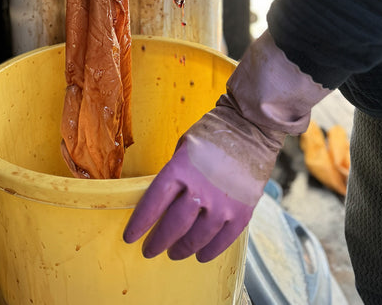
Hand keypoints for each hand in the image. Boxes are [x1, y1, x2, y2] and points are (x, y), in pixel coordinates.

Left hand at [123, 30, 330, 260]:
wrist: (251, 127)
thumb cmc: (213, 133)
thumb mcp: (183, 146)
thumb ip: (175, 173)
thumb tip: (166, 196)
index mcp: (180, 169)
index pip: (153, 204)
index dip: (140, 224)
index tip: (131, 237)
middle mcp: (200, 190)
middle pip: (173, 226)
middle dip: (158, 241)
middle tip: (149, 250)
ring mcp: (222, 204)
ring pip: (197, 238)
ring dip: (183, 248)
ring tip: (174, 253)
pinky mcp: (242, 212)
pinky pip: (223, 240)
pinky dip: (210, 250)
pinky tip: (201, 255)